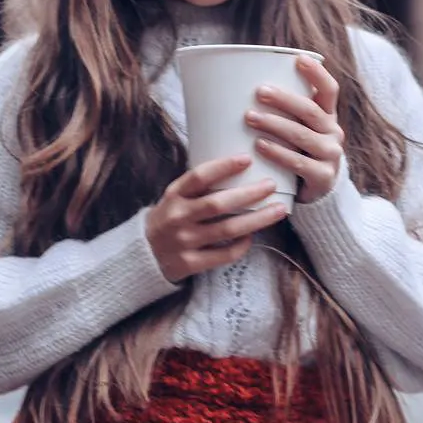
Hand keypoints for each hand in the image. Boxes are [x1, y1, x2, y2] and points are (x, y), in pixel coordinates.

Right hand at [146, 155, 288, 284]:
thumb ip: (198, 187)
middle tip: (270, 185)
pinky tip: (252, 236)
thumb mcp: (175, 197)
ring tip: (278, 210)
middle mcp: (177, 217)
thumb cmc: (169, 219)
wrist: (144, 254)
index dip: (223, 167)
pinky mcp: (189, 263)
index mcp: (173, 196)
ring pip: (227, 230)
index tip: (247, 158)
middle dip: (249, 194)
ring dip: (257, 219)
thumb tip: (240, 165)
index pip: (198, 177)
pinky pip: (224, 254)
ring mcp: (183, 242)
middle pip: (217, 204)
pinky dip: (242, 245)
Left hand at [245, 56, 343, 203]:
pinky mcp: (323, 177)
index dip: (316, 74)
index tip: (298, 59)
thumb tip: (241, 86)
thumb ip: (284, 112)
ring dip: (275, 124)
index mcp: (328, 117)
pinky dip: (277, 153)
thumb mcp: (298, 130)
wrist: (314, 192)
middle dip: (284, 99)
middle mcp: (333, 133)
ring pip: (302, 135)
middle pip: (310, 111)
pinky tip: (259, 146)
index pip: (329, 90)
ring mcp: (331, 155)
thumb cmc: (298, 153)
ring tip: (250, 118)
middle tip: (259, 92)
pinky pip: (298, 163)